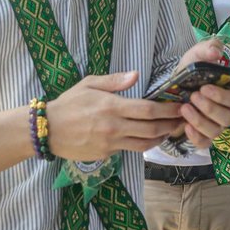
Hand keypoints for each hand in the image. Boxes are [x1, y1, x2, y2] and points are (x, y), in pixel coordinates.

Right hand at [47, 72, 183, 160]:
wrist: (48, 130)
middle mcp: (114, 126)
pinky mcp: (106, 154)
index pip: (147, 110)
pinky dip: (141, 144)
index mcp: (111, 106)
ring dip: (160, 138)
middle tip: (182, 121)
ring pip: (144, 144)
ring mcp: (110, 143)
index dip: (167, 110)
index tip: (180, 107)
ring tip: (169, 131)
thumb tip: (136, 75)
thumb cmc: (69, 103)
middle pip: (151, 129)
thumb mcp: (89, 84)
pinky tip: (147, 138)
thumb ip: (114, 81)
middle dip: (170, 125)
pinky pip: (129, 149)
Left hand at [174, 40, 229, 147]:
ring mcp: (215, 125)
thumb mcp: (198, 55)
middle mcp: (227, 111)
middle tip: (193, 96)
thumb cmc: (191, 70)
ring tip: (184, 107)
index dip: (223, 97)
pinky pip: (204, 143)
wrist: (174, 85)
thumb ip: (209, 48)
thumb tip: (216, 53)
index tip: (205, 88)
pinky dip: (196, 137)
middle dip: (209, 108)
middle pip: (228, 118)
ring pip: (216, 131)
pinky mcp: (202, 135)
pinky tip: (185, 126)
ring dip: (200, 121)